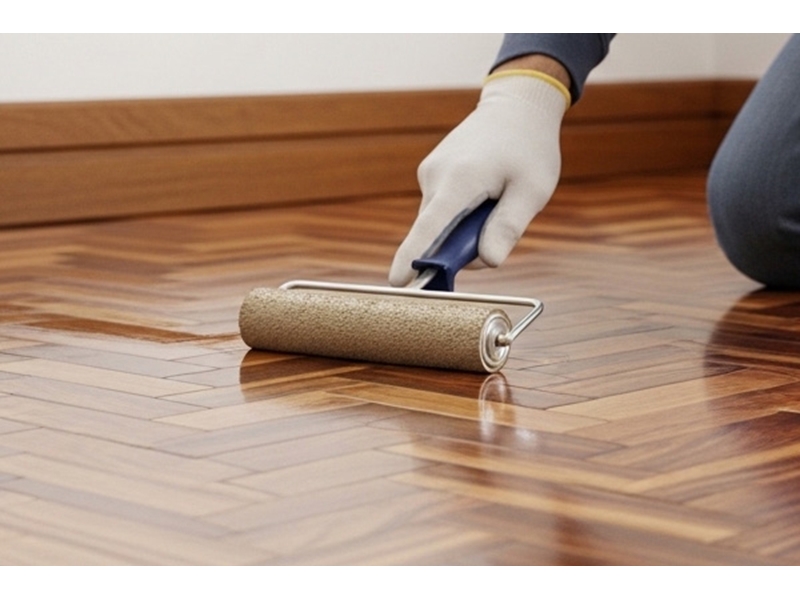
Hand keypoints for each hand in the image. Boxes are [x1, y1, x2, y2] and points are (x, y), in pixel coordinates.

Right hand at [389, 70, 569, 286]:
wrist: (517, 105)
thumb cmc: (529, 147)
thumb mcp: (532, 190)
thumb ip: (508, 227)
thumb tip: (488, 262)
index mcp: (460, 180)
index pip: (429, 228)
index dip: (412, 258)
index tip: (396, 283)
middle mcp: (436, 175)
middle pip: (435, 233)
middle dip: (460, 248)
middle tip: (498, 236)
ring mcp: (430, 172)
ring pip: (439, 222)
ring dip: (462, 229)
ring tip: (495, 204)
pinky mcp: (431, 172)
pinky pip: (440, 208)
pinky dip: (459, 215)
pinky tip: (483, 196)